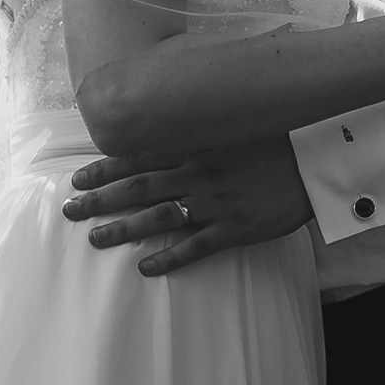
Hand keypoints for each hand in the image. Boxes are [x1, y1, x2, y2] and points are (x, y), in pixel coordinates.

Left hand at [60, 137, 313, 276]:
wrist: (315, 159)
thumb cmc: (274, 137)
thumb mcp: (232, 121)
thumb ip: (200, 124)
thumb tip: (171, 115)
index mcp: (194, 146)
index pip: (138, 157)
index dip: (105, 168)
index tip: (78, 177)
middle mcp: (197, 173)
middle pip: (137, 188)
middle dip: (100, 199)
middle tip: (69, 210)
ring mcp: (214, 202)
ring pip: (158, 217)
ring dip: (123, 230)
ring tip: (95, 240)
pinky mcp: (234, 228)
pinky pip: (195, 247)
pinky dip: (168, 258)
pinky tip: (145, 268)